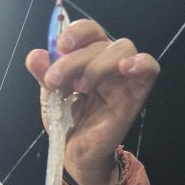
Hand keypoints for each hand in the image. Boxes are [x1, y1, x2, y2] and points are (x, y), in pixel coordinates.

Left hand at [26, 20, 159, 184]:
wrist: (74, 153)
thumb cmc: (67, 121)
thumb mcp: (50, 96)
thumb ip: (43, 74)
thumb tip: (35, 55)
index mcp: (88, 56)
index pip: (89, 31)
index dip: (76, 32)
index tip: (59, 46)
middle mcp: (108, 62)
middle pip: (101, 42)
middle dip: (74, 58)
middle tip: (55, 80)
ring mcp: (123, 78)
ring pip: (123, 48)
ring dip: (97, 64)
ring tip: (79, 88)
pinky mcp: (134, 96)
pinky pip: (150, 70)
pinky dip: (141, 63)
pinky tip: (126, 67)